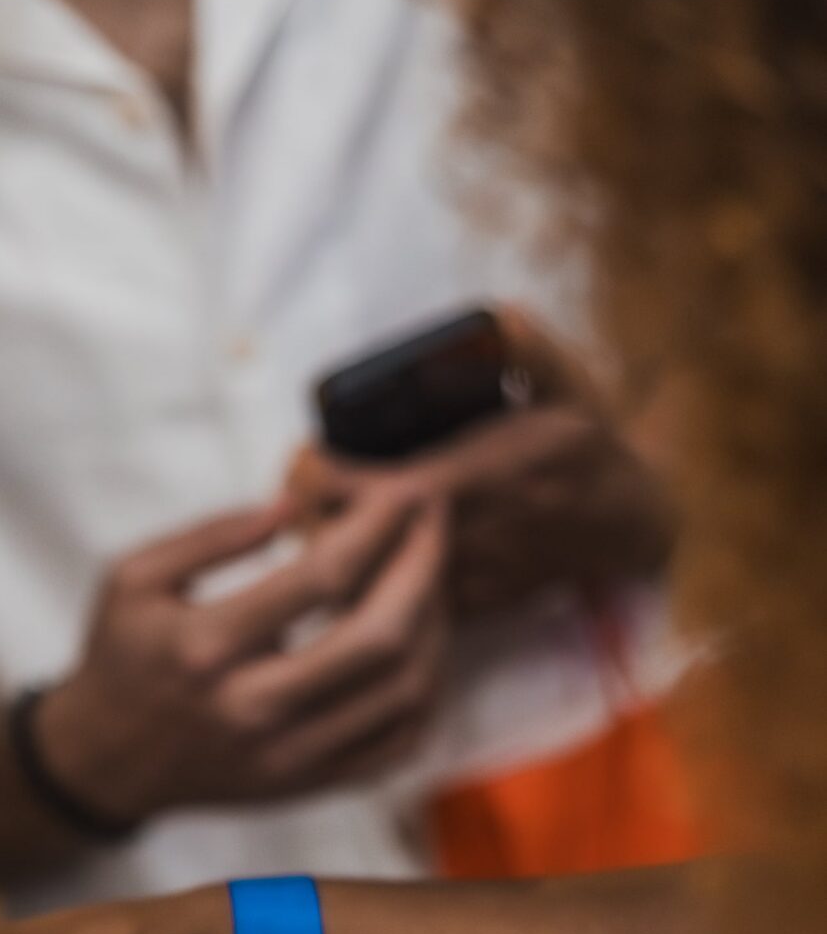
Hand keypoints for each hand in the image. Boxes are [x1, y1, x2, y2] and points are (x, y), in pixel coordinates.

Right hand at [33, 487, 450, 827]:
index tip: (403, 489)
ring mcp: (286, 756)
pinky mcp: (307, 785)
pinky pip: (398, 743)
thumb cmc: (120, 658)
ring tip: (427, 580)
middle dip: (424, 566)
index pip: (322, 576)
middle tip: (433, 522)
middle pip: (380, 636)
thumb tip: (295, 505)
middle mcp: (253, 709)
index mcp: (206, 647)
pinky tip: (417, 647)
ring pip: (403, 690)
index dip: (377, 522)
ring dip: (435, 624)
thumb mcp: (133, 577)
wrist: (104, 764)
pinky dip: (426, 690)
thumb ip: (212, 534)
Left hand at [289, 308, 673, 618]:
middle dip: (307, 514)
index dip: (316, 477)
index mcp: (479, 478)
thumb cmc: (587, 448)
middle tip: (304, 484)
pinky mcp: (460, 614)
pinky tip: (359, 551)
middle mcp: (462, 540)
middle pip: (345, 543)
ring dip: (328, 550)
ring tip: (324, 513)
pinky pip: (387, 610)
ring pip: (359, 586)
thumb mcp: (571, 386)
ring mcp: (459, 584)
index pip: (369, 491)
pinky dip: (362, 584)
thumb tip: (498, 318)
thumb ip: (531, 350)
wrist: (627, 528)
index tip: (306, 453)